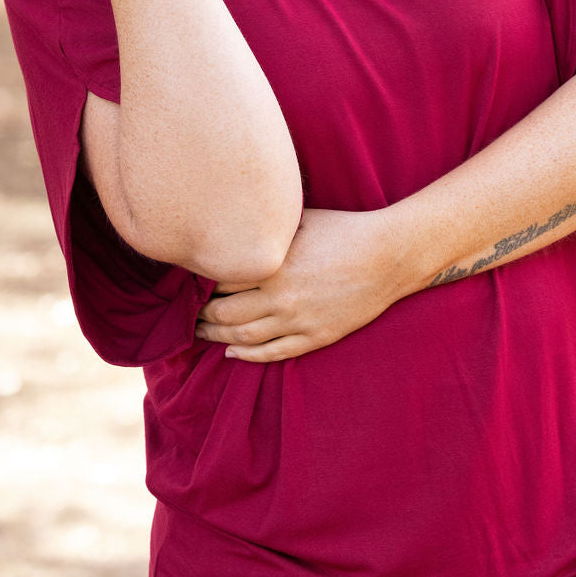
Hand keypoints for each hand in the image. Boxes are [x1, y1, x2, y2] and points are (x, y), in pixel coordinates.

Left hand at [194, 207, 406, 362]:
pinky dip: (247, 356)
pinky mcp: (315, 336)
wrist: (388, 256)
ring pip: (243, 338)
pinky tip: (232, 353)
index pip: (220, 279)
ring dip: (215, 337)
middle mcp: (281, 296)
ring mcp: (298, 320)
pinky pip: (273, 354)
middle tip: (186, 310)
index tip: (189, 280)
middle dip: (200, 313)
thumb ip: (268, 231)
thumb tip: (236, 227)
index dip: (200, 281)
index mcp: (274, 265)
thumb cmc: (345, 230)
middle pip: (224, 313)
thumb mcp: (301, 220)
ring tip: (199, 331)